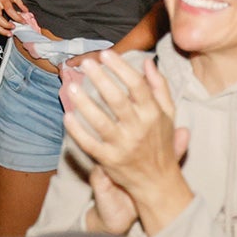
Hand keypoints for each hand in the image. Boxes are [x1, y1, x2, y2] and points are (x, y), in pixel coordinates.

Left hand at [61, 52, 190, 226]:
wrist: (158, 182)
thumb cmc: (161, 143)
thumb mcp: (168, 114)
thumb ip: (159, 87)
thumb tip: (147, 62)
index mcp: (152, 114)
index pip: (136, 86)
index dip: (120, 68)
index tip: (106, 54)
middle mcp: (138, 129)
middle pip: (117, 100)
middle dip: (100, 79)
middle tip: (86, 63)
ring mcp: (122, 146)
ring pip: (100, 122)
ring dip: (84, 103)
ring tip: (72, 87)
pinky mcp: (109, 160)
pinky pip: (89, 144)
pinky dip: (78, 131)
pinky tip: (68, 116)